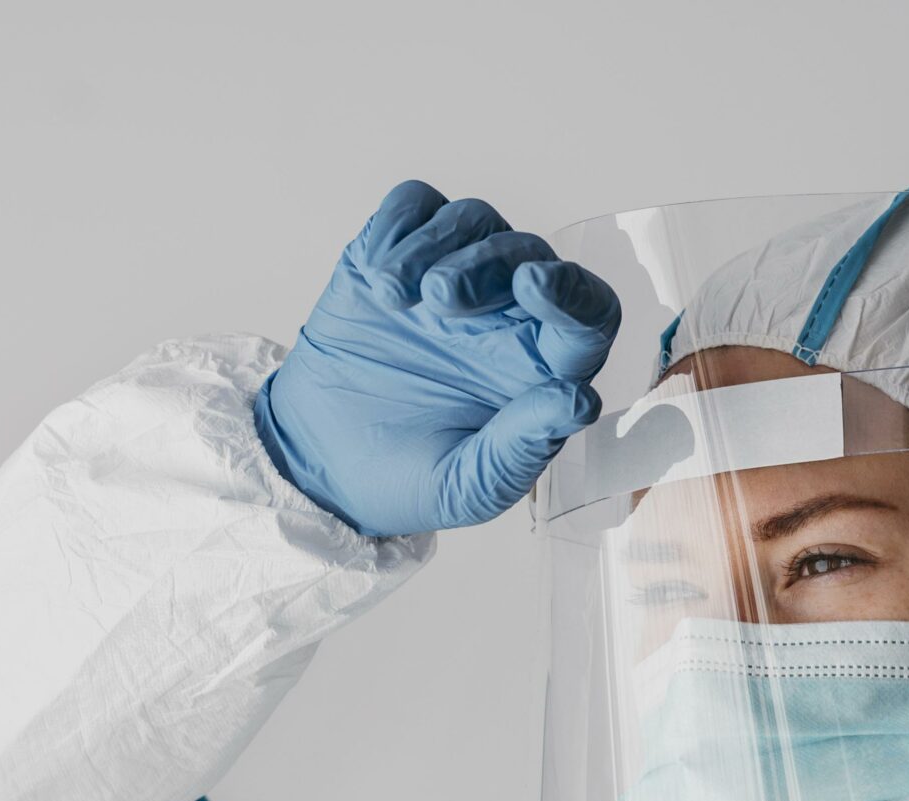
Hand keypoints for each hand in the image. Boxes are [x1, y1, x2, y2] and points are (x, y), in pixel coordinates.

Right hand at [254, 181, 621, 537]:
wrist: (320, 463)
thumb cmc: (405, 478)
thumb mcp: (465, 487)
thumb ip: (520, 450)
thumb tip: (577, 400)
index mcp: (537, 368)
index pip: (588, 314)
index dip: (573, 293)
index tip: (535, 286)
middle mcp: (504, 315)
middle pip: (527, 251)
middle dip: (487, 264)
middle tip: (440, 297)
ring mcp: (449, 280)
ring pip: (473, 220)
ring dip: (437, 245)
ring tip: (396, 295)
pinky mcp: (395, 256)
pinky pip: (414, 206)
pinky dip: (398, 226)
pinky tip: (376, 277)